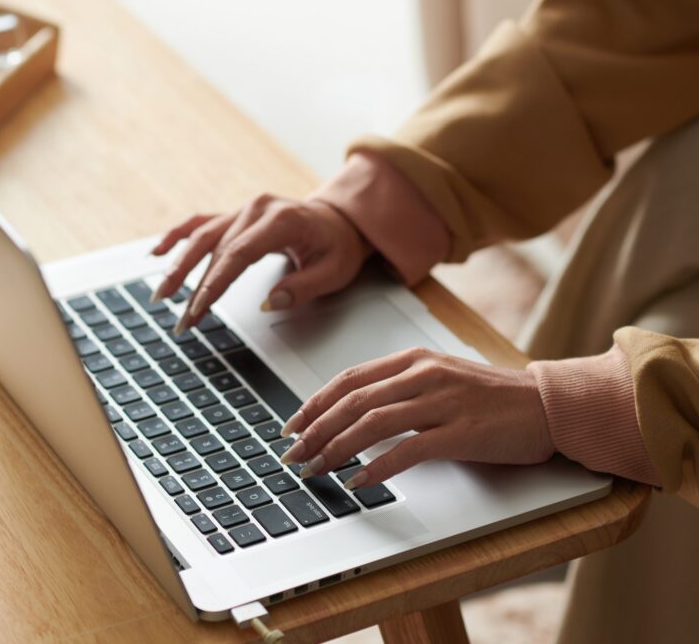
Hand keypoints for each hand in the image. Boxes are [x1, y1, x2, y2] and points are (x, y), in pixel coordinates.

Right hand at [151, 195, 370, 332]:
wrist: (341, 219)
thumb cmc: (337, 245)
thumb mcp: (335, 270)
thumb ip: (303, 286)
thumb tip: (270, 302)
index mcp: (281, 219)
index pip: (239, 253)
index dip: (215, 282)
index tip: (199, 308)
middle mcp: (256, 209)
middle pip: (215, 248)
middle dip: (194, 287)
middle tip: (181, 320)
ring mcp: (242, 210)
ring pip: (201, 236)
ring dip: (177, 266)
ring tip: (161, 295)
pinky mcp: (234, 216)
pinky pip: (199, 224)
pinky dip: (176, 237)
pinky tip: (155, 253)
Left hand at [279, 348, 553, 487]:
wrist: (549, 405)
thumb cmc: (492, 398)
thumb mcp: (439, 380)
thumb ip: (399, 390)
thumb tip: (350, 415)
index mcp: (413, 359)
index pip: (348, 379)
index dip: (314, 402)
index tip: (291, 425)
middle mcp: (423, 374)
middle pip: (352, 400)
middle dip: (315, 430)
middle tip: (293, 454)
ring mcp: (442, 401)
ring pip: (372, 422)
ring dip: (336, 448)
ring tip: (316, 469)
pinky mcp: (461, 431)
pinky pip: (408, 450)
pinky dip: (377, 467)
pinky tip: (358, 481)